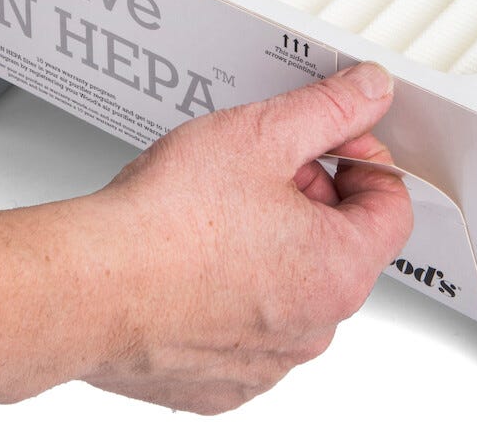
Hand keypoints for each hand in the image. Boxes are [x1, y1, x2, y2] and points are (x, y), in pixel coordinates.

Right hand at [84, 62, 411, 413]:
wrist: (85, 288)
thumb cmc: (163, 225)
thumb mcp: (260, 134)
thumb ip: (328, 110)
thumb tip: (366, 93)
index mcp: (339, 270)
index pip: (391, 205)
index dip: (361, 158)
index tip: (328, 142)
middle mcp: (312, 329)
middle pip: (337, 246)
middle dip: (305, 200)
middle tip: (253, 171)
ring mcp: (264, 363)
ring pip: (288, 289)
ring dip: (265, 248)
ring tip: (211, 215)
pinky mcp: (216, 383)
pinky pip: (241, 331)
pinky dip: (225, 295)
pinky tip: (189, 264)